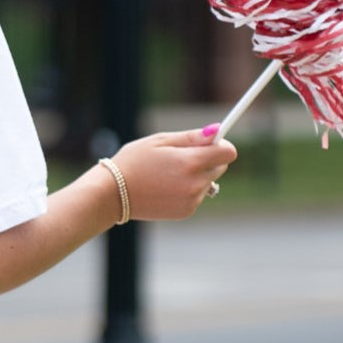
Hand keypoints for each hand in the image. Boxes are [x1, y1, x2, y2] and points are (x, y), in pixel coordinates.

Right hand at [112, 126, 235, 221]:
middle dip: (207, 159)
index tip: (208, 142)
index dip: (220, 145)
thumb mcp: (159, 141)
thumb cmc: (133, 161)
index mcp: (191, 162)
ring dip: (197, 175)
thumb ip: (191, 137)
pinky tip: (166, 187)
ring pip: (208, 181)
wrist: (113, 194)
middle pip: (221, 167)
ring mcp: (192, 200)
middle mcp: (196, 183)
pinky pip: (197, 195)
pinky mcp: (186, 211)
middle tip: (180, 157)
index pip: (228, 152)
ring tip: (168, 174)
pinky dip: (188, 189)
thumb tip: (217, 130)